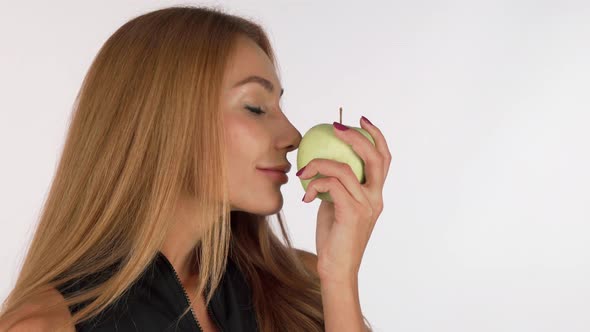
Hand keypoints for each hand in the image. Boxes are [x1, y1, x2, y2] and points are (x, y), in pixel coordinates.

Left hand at [298, 116, 390, 283]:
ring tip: (303, 169)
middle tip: (337, 127)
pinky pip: (332, 185)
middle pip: (376, 157)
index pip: (384, 159)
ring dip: (320, 163)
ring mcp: (366, 206)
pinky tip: (305, 196)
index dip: (376, 136)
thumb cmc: (334, 237)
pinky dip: (315, 184)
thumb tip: (321, 163)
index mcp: (375, 194)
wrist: (336, 268)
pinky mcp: (352, 213)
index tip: (361, 121)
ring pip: (346, 170)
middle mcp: (376, 198)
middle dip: (357, 137)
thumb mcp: (335, 205)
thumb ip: (336, 186)